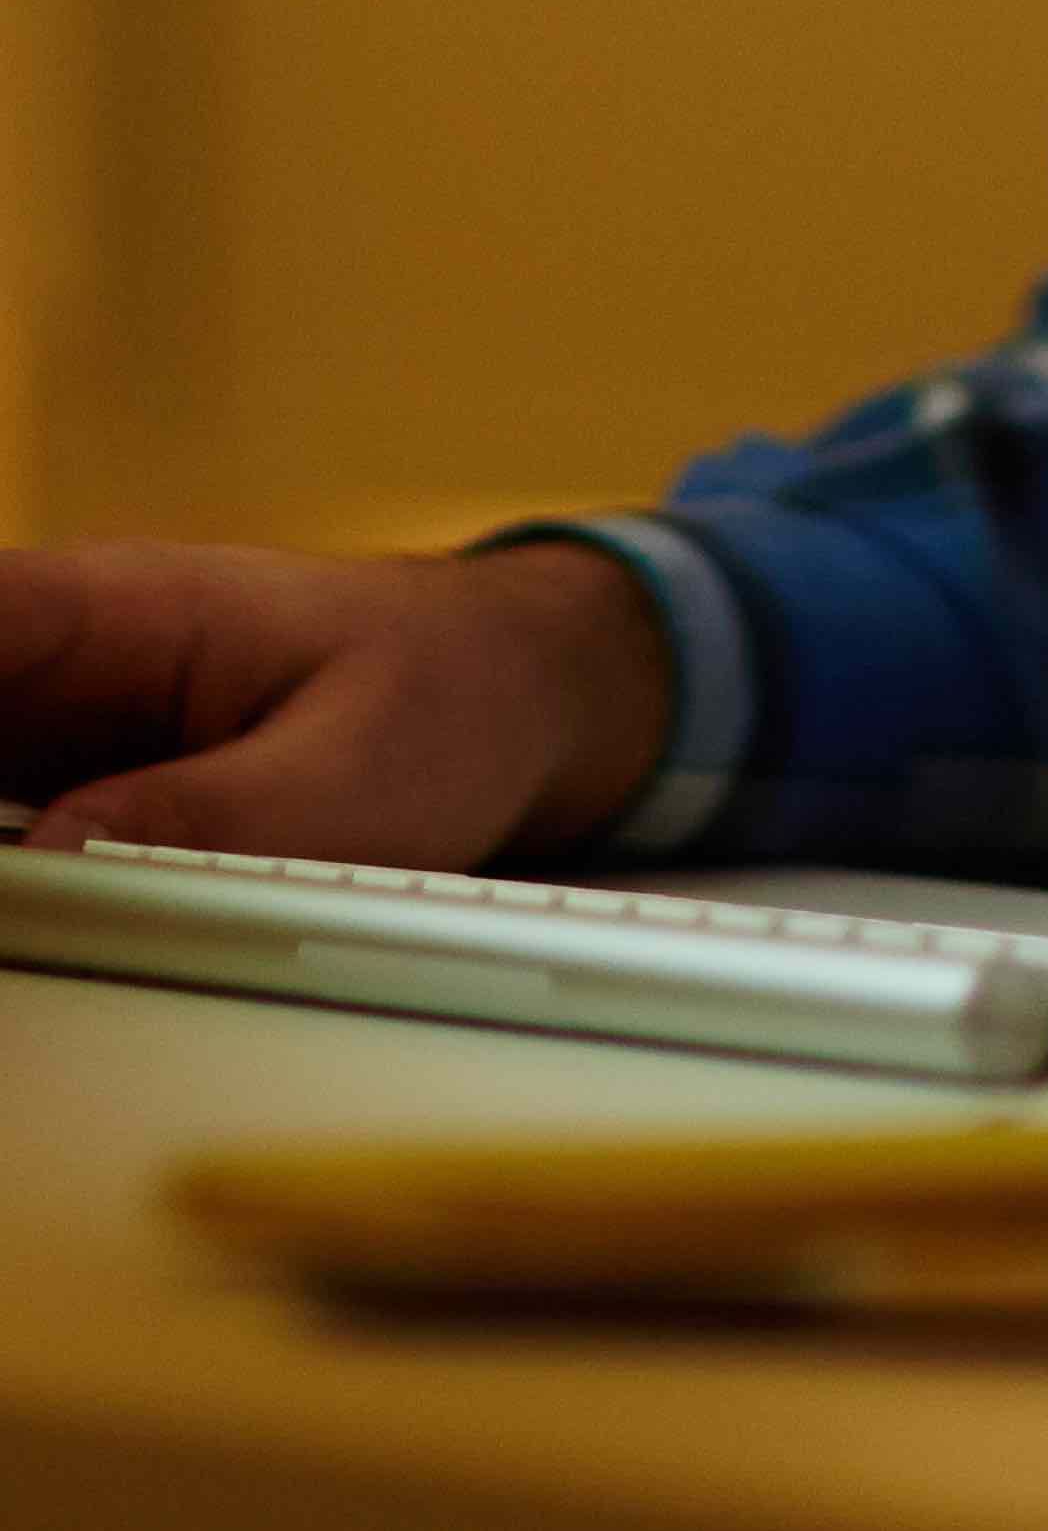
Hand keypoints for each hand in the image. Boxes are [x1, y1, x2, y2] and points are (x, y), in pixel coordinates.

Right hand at [0, 537, 672, 865]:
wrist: (515, 692)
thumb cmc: (452, 697)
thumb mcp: (357, 771)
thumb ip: (210, 815)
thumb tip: (56, 854)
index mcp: (127, 609)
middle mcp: (68, 655)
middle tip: (15, 880)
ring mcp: (57, 723)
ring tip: (32, 917)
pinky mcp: (67, 786)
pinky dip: (11, 876)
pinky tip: (35, 921)